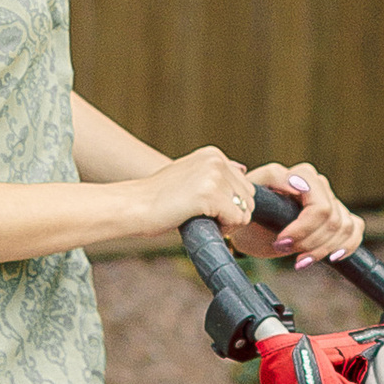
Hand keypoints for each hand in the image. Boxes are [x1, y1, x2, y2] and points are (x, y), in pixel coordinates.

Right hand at [141, 146, 258, 241]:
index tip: (208, 209)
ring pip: (246, 209)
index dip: (231, 203)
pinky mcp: (210, 194)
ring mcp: (214, 176)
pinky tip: (203, 223)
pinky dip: (224, 229)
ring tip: (204, 220)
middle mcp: (216, 160)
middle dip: (234, 213)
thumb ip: (216, 174)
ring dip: (230, 222)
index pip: (244, 184)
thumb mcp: (190, 175)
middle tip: (207, 218)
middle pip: (250, 197)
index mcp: (213, 154)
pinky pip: (237, 219)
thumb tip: (243, 169)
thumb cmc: (157, 198)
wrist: (133, 205)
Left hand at [233, 161, 364, 268]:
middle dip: (309, 242)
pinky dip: (346, 246)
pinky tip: (330, 257)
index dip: (303, 230)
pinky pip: (355, 230)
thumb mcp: (252, 193)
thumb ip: (273, 178)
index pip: (320, 207)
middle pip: (333, 221)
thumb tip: (296, 183)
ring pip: (345, 228)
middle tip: (284, 250)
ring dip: (322, 249)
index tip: (280, 242)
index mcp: (303, 175)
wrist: (250, 228)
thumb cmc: (251, 211)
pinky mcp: (339, 218)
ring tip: (299, 259)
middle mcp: (321, 185)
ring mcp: (332, 201)